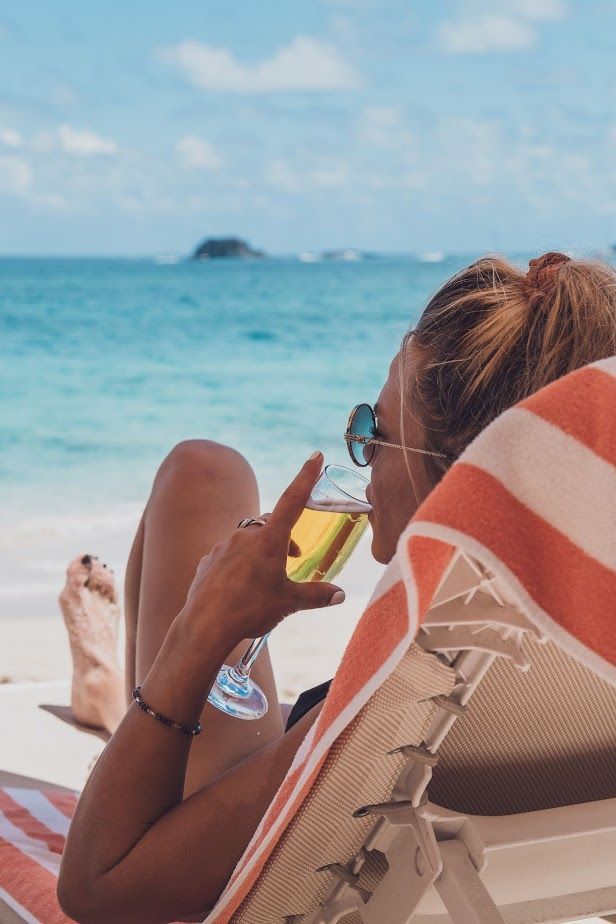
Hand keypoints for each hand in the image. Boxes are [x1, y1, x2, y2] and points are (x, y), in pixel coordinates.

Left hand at [178, 451, 345, 648]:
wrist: (204, 627)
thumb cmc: (250, 610)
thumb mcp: (289, 603)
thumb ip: (317, 596)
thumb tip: (340, 595)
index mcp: (270, 540)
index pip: (293, 499)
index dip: (306, 476)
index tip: (315, 456)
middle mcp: (245, 536)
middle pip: (269, 524)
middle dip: (284, 536)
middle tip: (294, 558)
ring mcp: (223, 547)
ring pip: (247, 540)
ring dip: (260, 552)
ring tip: (263, 582)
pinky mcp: (208, 561)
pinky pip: (228, 557)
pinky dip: (238, 566)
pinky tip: (239, 589)